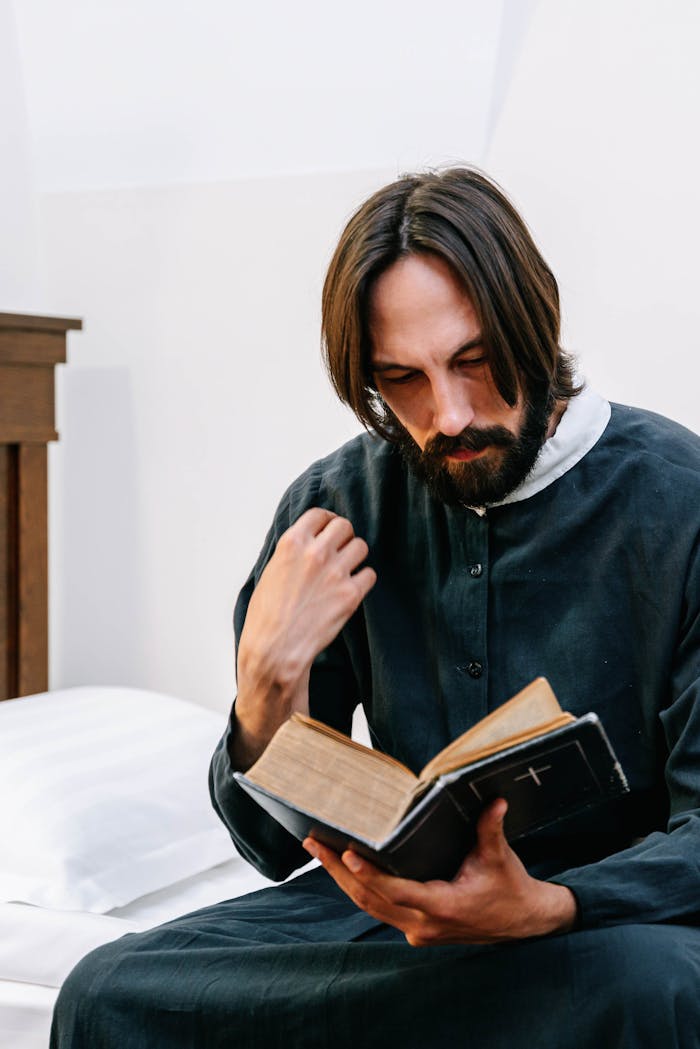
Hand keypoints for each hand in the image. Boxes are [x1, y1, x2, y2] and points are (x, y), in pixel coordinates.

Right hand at [234, 508, 375, 764]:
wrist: (274, 651)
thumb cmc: (266, 617)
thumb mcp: (270, 572)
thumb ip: (291, 554)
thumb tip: (307, 544)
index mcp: (292, 543)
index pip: (319, 515)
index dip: (327, 521)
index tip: (329, 529)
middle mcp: (316, 553)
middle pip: (344, 526)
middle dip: (343, 537)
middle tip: (340, 550)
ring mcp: (336, 572)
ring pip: (361, 546)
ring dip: (355, 556)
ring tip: (346, 570)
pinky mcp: (351, 595)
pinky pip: (370, 575)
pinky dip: (363, 581)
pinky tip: (352, 589)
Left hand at [303, 799, 576, 944]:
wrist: (524, 923)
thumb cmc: (510, 887)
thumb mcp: (500, 857)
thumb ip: (490, 828)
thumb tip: (494, 799)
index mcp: (444, 906)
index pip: (397, 891)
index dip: (371, 875)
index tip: (346, 855)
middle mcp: (425, 924)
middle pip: (371, 899)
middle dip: (339, 872)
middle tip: (314, 842)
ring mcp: (418, 930)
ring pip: (371, 906)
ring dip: (343, 881)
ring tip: (319, 850)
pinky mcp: (416, 930)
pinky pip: (381, 909)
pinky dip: (361, 888)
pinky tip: (343, 868)